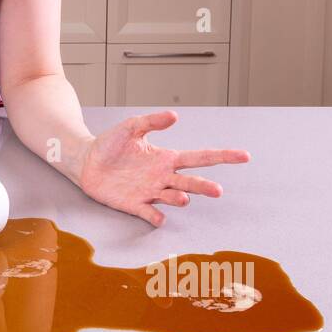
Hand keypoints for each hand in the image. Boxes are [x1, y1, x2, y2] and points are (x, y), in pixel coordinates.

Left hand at [78, 110, 249, 226]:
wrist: (87, 161)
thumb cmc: (110, 144)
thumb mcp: (131, 127)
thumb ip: (152, 121)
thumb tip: (175, 115)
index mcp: (166, 158)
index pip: (200, 157)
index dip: (223, 157)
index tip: (244, 156)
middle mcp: (162, 177)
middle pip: (191, 182)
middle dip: (204, 186)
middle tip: (217, 190)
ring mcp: (149, 192)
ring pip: (173, 197)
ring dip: (179, 199)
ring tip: (184, 198)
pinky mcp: (134, 204)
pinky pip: (149, 212)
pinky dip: (155, 216)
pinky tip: (160, 216)